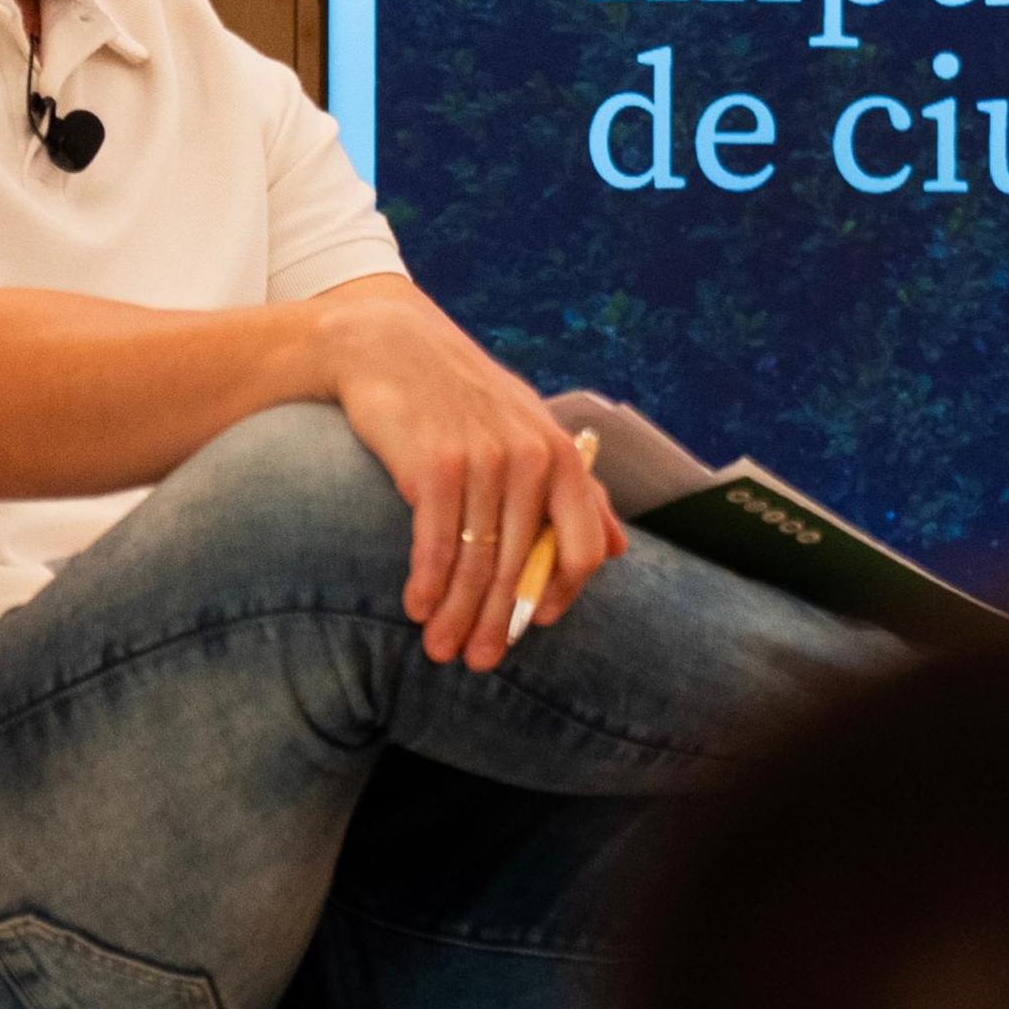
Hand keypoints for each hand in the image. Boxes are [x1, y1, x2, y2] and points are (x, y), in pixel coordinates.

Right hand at [312, 283, 620, 670]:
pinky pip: (436, 542)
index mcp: (563, 459)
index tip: (537, 624)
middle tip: (482, 663)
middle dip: (501, 622)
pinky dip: (427, 583)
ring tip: (442, 650)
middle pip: (523, 565)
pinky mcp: (434, 466)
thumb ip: (579, 491)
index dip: (562, 593)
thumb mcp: (534, 431)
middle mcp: (531, 461)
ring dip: (459, 615)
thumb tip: (617, 550)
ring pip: (478, 561)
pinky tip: (417, 610)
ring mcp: (484, 463)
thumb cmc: (467, 397)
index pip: (583, 547)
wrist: (391, 345)